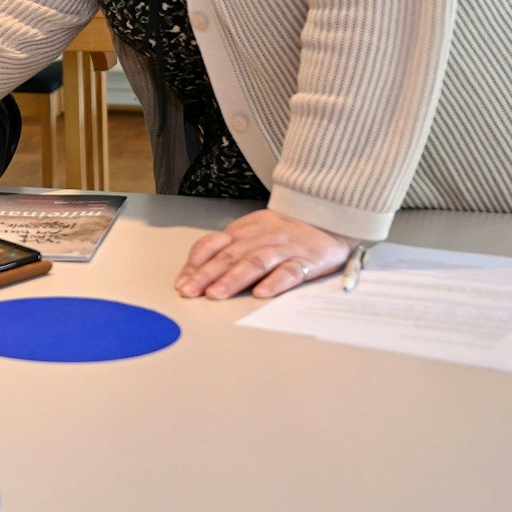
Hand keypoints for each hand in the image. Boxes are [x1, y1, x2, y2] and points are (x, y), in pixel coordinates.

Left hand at [174, 208, 352, 298]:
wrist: (329, 217)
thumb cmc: (287, 229)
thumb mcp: (253, 231)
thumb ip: (229, 248)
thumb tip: (196, 271)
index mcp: (245, 230)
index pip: (214, 244)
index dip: (196, 263)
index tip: (182, 282)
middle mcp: (261, 237)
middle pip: (230, 255)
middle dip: (206, 274)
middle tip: (189, 292)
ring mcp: (284, 248)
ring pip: (255, 262)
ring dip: (233, 279)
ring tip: (216, 294)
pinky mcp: (307, 260)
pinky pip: (290, 271)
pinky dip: (275, 282)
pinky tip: (262, 293)